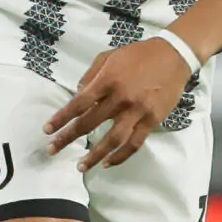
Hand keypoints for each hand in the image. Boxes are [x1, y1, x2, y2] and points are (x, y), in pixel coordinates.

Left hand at [45, 38, 193, 171]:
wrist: (174, 55)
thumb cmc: (138, 55)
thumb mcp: (109, 56)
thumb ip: (91, 75)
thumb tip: (77, 94)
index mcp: (107, 80)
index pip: (78, 104)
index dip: (61, 118)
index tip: (47, 130)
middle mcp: (120, 97)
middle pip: (89, 123)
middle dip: (67, 138)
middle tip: (52, 150)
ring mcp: (137, 111)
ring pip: (112, 139)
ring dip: (94, 155)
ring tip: (80, 166)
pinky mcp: (152, 120)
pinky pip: (134, 143)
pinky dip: (120, 156)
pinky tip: (107, 163)